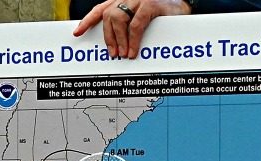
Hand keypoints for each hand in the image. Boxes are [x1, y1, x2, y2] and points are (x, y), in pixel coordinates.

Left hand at [72, 0, 191, 58]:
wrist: (183, 7)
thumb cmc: (163, 15)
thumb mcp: (142, 19)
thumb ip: (128, 27)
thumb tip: (118, 48)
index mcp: (123, 0)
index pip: (100, 9)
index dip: (87, 21)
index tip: (77, 33)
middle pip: (108, 17)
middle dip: (108, 38)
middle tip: (113, 55)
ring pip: (118, 19)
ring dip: (120, 41)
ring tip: (124, 55)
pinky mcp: (150, 4)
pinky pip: (136, 25)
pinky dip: (133, 41)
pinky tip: (133, 51)